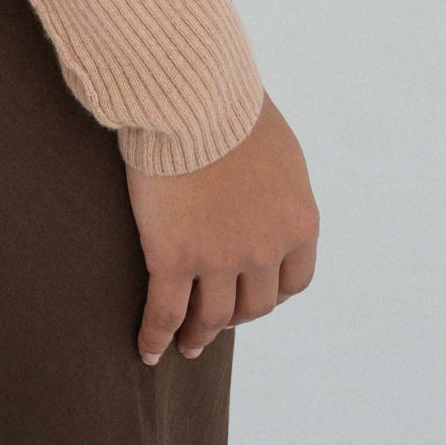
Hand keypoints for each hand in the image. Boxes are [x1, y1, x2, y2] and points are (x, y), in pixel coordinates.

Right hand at [126, 92, 318, 365]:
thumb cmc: (230, 107)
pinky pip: (165, 311)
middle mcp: (265, 249)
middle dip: (235, 315)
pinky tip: (148, 348)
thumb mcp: (278, 150)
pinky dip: (156, 335)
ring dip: (199, 336)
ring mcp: (219, 258)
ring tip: (187, 345)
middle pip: (253, 304)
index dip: (271, 293)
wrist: (192, 96)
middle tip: (216, 319)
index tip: (253, 295)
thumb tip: (266, 195)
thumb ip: (277, 185)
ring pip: (211, 317)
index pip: (293, 281)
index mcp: (297, 223)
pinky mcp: (173, 256)